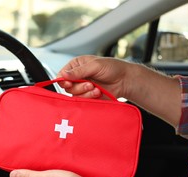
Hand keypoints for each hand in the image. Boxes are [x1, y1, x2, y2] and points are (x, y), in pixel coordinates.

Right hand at [57, 54, 181, 126]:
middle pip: (67, 87)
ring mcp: (82, 87)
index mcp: (77, 66)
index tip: (69, 83)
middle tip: (90, 84)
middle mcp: (77, 76)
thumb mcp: (95, 66)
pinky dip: (90, 97)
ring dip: (85, 92)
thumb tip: (64, 75)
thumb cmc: (113, 68)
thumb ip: (79, 71)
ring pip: (74, 95)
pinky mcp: (87, 96)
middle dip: (78, 87)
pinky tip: (98, 92)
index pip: (62, 74)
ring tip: (96, 88)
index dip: (63, 80)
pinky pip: (82, 100)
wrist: (125, 80)